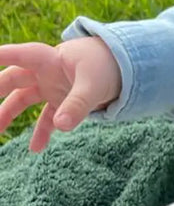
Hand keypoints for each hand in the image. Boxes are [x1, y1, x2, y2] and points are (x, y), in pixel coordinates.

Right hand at [0, 38, 121, 151]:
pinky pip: (46, 118)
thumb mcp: (94, 85)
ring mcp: (53, 86)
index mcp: (52, 60)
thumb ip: (77, 105)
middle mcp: (47, 72)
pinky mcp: (62, 101)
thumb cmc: (109, 67)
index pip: (22, 56)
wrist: (128, 66)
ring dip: (8, 115)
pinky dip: (41, 132)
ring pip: (23, 99)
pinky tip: (36, 149)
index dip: (3, 56)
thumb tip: (61, 126)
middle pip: (13, 79)